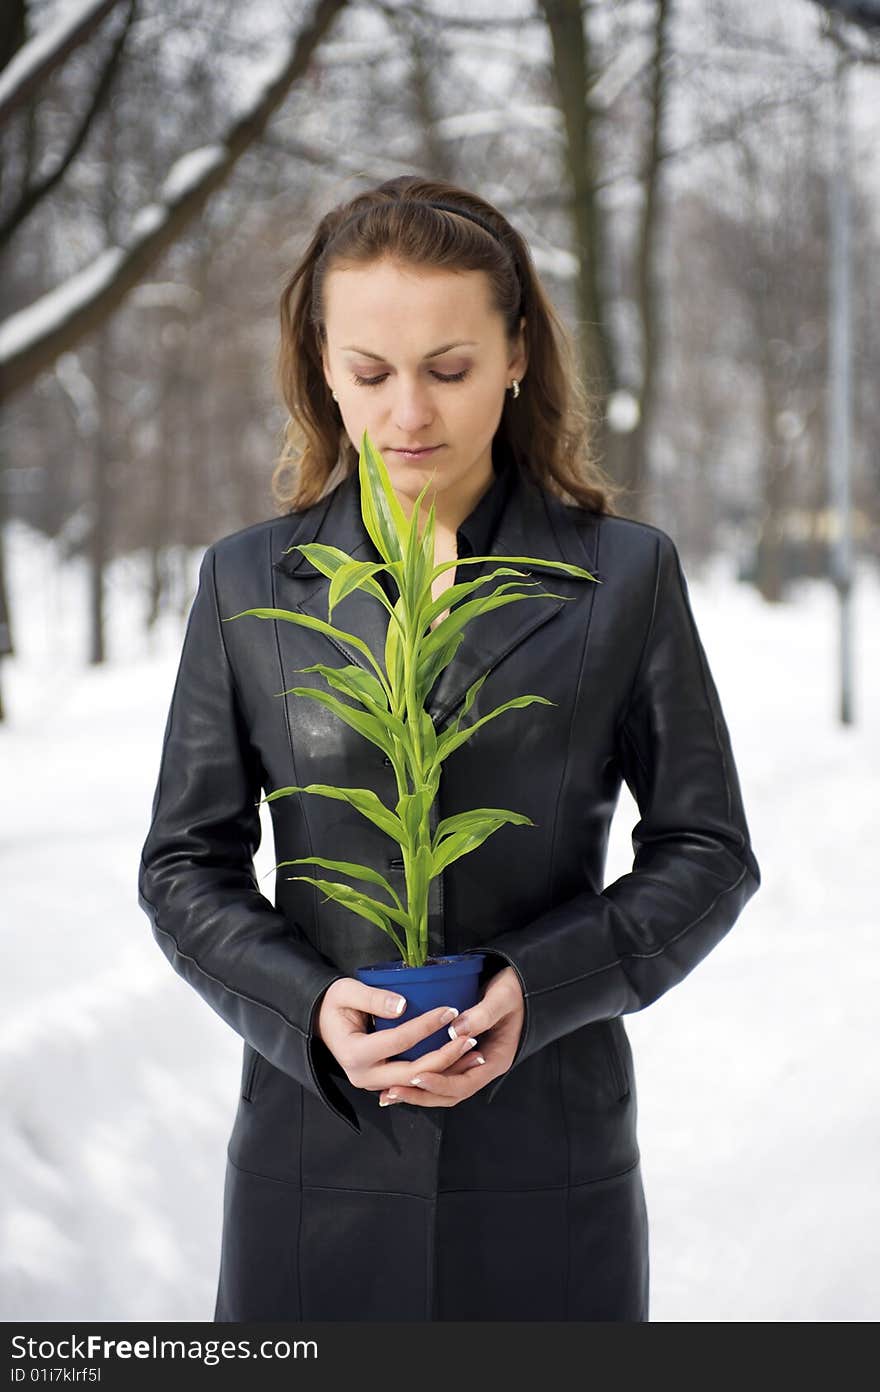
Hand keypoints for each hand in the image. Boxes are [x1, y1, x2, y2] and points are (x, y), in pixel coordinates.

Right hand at [315, 977, 483, 1096]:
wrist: (321, 1022)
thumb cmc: (334, 1003)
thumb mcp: (346, 992)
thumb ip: (373, 998)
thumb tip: (403, 1006)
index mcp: (354, 1054)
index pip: (399, 1041)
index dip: (426, 1026)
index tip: (450, 1010)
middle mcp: (364, 1076)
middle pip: (414, 1071)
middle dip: (445, 1056)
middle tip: (471, 1038)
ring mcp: (375, 1083)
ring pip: (418, 1082)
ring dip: (447, 1069)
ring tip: (473, 1052)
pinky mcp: (384, 1083)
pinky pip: (415, 1081)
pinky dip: (438, 1072)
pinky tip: (460, 1060)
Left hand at [379, 965, 524, 1108]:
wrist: (519, 984)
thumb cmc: (514, 989)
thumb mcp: (502, 998)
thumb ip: (482, 1014)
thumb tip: (456, 1030)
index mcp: (496, 1059)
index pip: (466, 1083)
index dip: (440, 1083)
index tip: (416, 1077)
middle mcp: (483, 1067)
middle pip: (451, 1093)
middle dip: (422, 1095)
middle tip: (393, 1091)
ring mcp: (472, 1062)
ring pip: (444, 1087)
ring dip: (418, 1092)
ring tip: (389, 1092)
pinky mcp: (461, 1054)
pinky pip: (441, 1072)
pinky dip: (422, 1078)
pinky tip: (400, 1078)